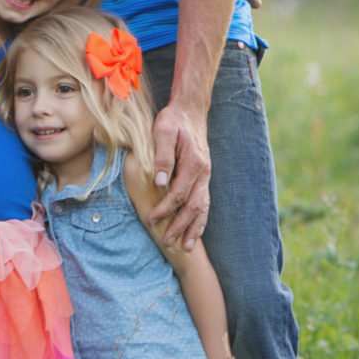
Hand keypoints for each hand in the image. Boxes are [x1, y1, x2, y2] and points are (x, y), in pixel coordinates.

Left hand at [148, 102, 210, 250]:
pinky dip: (201, 219)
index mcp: (194, 163)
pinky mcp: (204, 177)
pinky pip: (205, 202)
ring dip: (195, 228)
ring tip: (186, 247)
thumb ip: (163, 157)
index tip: (152, 219)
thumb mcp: (164, 133)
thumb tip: (160, 182)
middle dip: (181, 226)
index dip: (165, 208)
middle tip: (167, 242)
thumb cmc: (174, 121)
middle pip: (194, 206)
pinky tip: (195, 231)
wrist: (190, 110)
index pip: (179, 193)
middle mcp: (204, 173)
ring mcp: (206, 176)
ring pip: (203, 208)